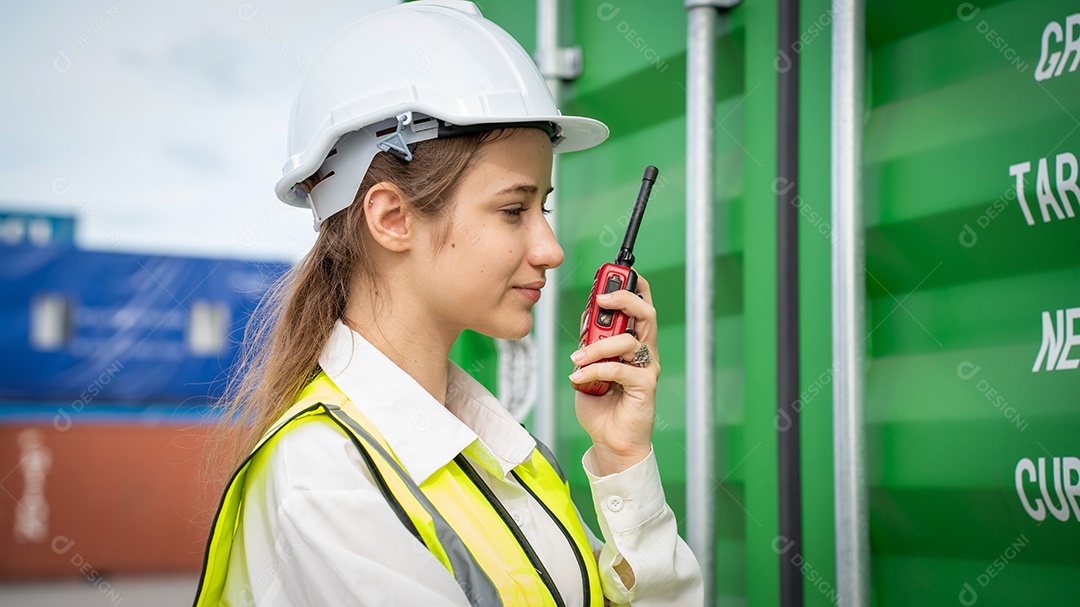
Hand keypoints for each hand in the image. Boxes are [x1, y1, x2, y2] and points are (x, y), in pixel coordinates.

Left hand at [569, 273, 659, 475]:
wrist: (611, 440)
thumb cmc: (602, 403)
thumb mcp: (589, 365)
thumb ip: (590, 343)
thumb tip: (586, 320)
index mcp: (633, 341)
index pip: (640, 305)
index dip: (632, 286)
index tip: (612, 274)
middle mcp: (644, 351)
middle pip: (646, 313)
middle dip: (624, 299)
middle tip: (601, 298)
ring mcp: (647, 368)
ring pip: (629, 340)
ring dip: (598, 344)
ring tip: (578, 356)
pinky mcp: (644, 386)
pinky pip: (619, 369)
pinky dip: (594, 370)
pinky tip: (579, 377)